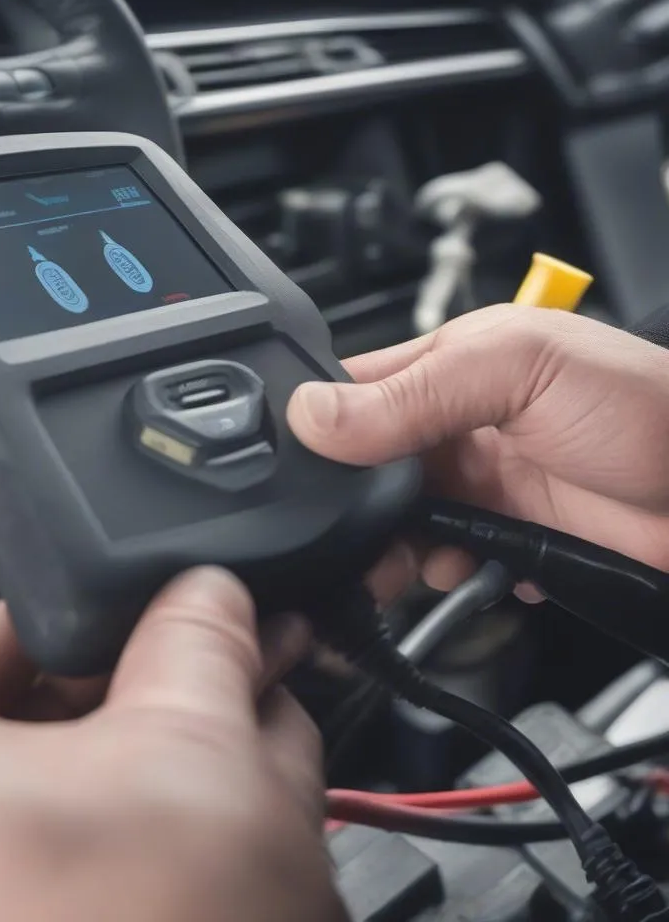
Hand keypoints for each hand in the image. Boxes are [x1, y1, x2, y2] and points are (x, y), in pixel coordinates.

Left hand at [0, 556, 341, 921]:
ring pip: (49, 773)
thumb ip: (199, 642)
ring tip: (226, 679)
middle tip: (149, 614)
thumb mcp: (198, 756)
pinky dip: (144, 789)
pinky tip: (236, 764)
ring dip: (136, 716)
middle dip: (83, 648)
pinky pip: (78, 839)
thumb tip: (209, 593)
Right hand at [287, 304, 668, 594]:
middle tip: (349, 534)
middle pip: (364, 466)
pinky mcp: (503, 536)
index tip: (301, 469)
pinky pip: (444, 559)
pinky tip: (464, 569)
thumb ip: (414, 392)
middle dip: (352, 504)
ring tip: (408, 561)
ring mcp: (479, 482)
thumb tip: (314, 415)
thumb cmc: (644, 405)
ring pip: (397, 521)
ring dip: (392, 547)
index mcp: (450, 365)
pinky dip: (442, 572)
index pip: (353, 389)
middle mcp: (455, 423)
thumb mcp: (515, 371)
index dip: (320, 427)